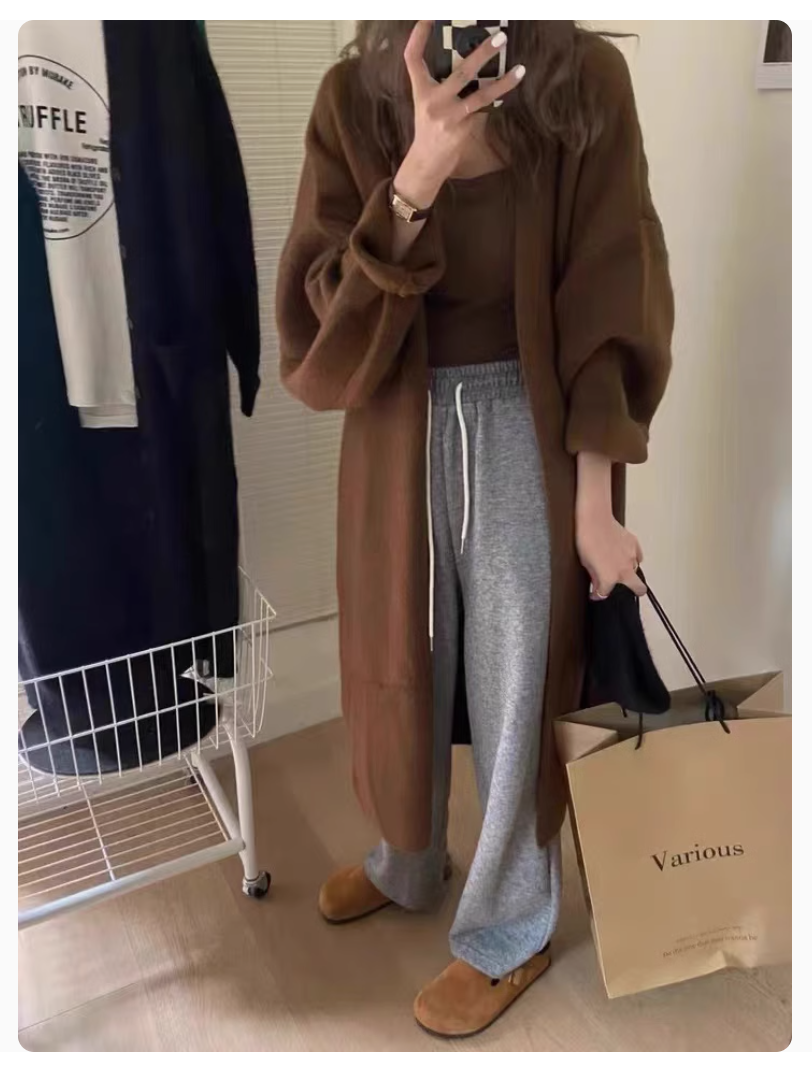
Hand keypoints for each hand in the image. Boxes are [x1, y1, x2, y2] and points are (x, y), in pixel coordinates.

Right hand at [394, 20, 525, 207]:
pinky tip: (510, 89)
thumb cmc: (430, 129)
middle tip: (500, 37)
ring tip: (520, 69)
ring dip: (502, 82)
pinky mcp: (461, 130)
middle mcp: (432, 102)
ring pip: (480, 96)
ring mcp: (448, 117)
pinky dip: (496, 101)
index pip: (413, 58)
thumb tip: (474, 62)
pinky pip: (483, 112)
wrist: (426, 163)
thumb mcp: (428, 104)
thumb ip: (443, 85)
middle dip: (482, 53)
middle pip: (460, 72)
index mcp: (421, 91)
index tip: (428, 17)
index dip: (418, 36)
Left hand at [576, 508, 645, 600]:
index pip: (605, 594)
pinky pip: (637, 556)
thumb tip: (597, 582)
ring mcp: (632, 557)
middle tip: (623, 588)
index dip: (598, 595)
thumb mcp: (585, 563)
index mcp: (610, 577)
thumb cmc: (587, 539)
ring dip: (628, 572)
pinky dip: (632, 558)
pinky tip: (624, 555)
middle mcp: (624, 569)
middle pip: (639, 589)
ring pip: (637, 571)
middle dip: (633, 592)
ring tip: (618, 567)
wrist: (595, 519)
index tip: (596, 593)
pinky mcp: (635, 544)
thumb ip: (594, 576)